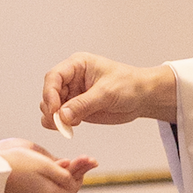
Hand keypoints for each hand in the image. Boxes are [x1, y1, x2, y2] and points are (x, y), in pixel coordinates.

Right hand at [0, 145, 97, 192]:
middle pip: (64, 190)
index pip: (72, 188)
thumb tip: (74, 178)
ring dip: (62, 177)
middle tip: (83, 159)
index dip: (81, 173)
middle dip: (74, 174)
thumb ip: (63, 172)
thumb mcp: (44, 164)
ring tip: (67, 163)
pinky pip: (41, 191)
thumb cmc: (14, 162)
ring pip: (53, 190)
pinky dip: (49, 180)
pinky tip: (50, 169)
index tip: (87, 159)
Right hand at [42, 53, 175, 127]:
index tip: (54, 110)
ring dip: (54, 119)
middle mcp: (71, 79)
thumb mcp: (107, 93)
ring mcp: (73, 94)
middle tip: (59, 123)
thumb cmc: (129, 85)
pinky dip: (61, 125)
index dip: (50, 94)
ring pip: (51, 107)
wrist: (143, 97)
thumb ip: (83, 104)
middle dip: (51, 109)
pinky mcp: (76, 109)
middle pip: (49, 93)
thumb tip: (62, 115)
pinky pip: (60, 118)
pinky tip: (71, 127)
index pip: (54, 77)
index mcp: (77, 65)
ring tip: (67, 126)